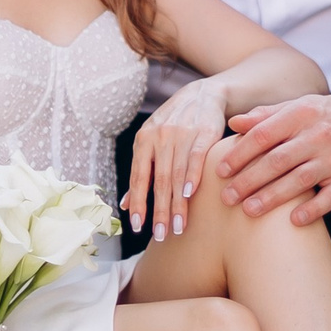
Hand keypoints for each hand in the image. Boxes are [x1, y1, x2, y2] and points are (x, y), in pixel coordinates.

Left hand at [126, 80, 230, 242]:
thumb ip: (141, 171)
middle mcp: (160, 137)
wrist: (203, 95)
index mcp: (144, 140)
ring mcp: (182, 134)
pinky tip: (189, 196)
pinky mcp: (204, 133)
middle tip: (160, 235)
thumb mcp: (151, 141)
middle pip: (159, 181)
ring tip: (178, 227)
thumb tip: (126, 205)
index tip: (138, 227)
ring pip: (177, 175)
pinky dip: (193, 177)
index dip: (138, 203)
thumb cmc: (174, 123)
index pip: (139, 177)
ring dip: (177, 204)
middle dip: (159, 210)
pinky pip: (197, 158)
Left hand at [215, 81, 330, 224]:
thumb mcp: (299, 108)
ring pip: (299, 181)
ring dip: (272, 197)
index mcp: (302, 114)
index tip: (220, 170)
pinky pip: (329, 198)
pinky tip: (293, 222)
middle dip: (249, 180)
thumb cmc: (328, 117)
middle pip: (277, 160)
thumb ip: (266, 116)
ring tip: (248, 211)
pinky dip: (312, 210)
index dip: (240, 153)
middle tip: (226, 197)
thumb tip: (233, 122)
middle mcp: (319, 135)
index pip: (264, 134)